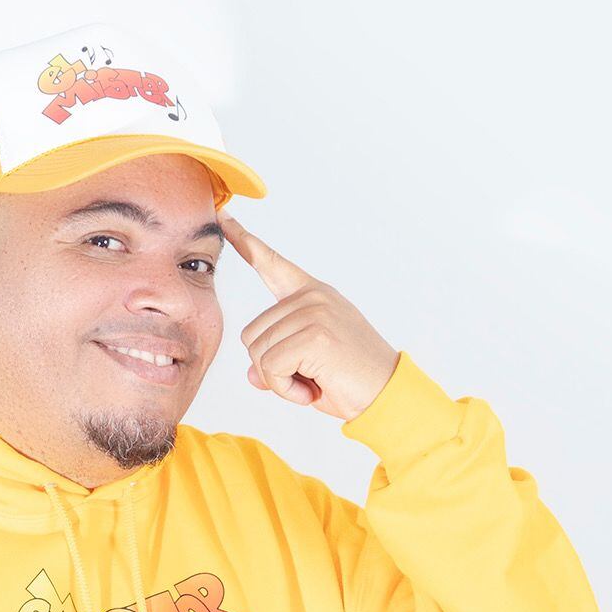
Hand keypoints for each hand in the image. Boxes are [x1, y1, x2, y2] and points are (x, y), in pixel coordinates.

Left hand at [219, 211, 400, 421]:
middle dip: (270, 368)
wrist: (387, 394)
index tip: (224, 217)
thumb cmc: (351, 380)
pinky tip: (311, 391)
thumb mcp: (307, 366)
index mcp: (312, 294)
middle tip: (306, 378)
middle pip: (251, 335)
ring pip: (258, 354)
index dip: (245, 242)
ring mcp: (314, 312)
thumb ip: (276, 361)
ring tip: (312, 383)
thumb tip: (251, 374)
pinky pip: (271, 369)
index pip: (271, 263)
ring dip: (278, 381)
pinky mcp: (314, 336)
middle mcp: (312, 297)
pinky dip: (285, 390)